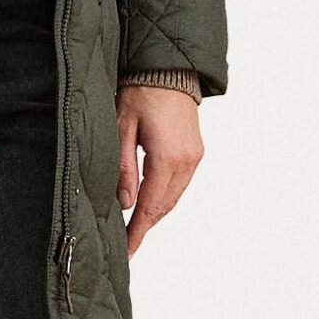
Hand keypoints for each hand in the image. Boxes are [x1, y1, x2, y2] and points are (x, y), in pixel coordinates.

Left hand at [116, 85, 203, 254]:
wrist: (169, 69)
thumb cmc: (142, 91)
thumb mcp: (122, 128)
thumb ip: (124, 168)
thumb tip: (125, 203)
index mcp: (167, 157)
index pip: (150, 206)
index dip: (138, 231)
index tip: (128, 250)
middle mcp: (186, 161)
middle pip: (164, 206)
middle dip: (146, 226)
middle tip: (128, 244)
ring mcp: (195, 157)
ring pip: (174, 197)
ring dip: (156, 213)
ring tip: (137, 228)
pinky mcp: (196, 151)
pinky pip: (180, 184)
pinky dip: (166, 198)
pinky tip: (151, 203)